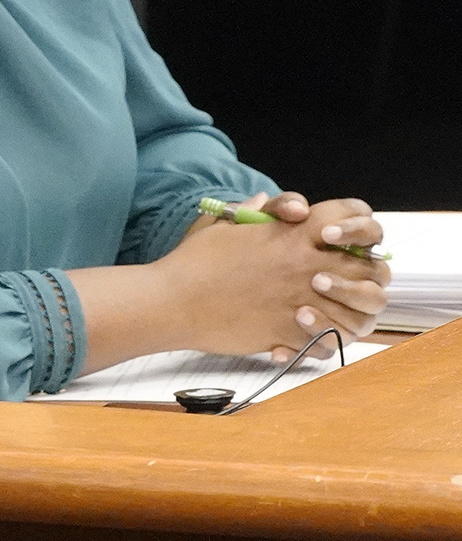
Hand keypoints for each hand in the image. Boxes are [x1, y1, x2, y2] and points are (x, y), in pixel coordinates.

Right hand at [165, 192, 388, 357]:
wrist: (172, 302)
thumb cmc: (192, 262)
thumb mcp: (221, 226)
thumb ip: (251, 212)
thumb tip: (264, 200)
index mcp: (292, 234)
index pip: (348, 214)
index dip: (355, 221)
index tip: (343, 234)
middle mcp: (305, 265)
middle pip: (367, 265)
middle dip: (364, 271)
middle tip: (347, 278)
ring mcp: (302, 300)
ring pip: (358, 309)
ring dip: (352, 309)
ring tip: (336, 310)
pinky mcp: (290, 331)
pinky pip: (329, 339)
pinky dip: (325, 339)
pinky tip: (310, 334)